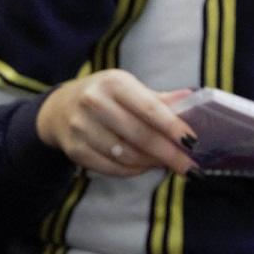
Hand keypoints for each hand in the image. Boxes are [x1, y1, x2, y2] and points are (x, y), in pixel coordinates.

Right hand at [36, 69, 197, 177]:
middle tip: (190, 167)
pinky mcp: (76, 150)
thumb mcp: (129, 89)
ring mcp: (82, 128)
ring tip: (165, 163)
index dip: (173, 127)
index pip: (149, 108)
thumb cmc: (105, 97)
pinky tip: (143, 166)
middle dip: (169, 154)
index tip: (193, 142)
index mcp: (114, 83)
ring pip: (127, 155)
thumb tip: (194, 101)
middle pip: (141, 136)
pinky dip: (133, 171)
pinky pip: (112, 168)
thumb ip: (160, 100)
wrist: (60, 109)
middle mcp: (95, 102)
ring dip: (151, 163)